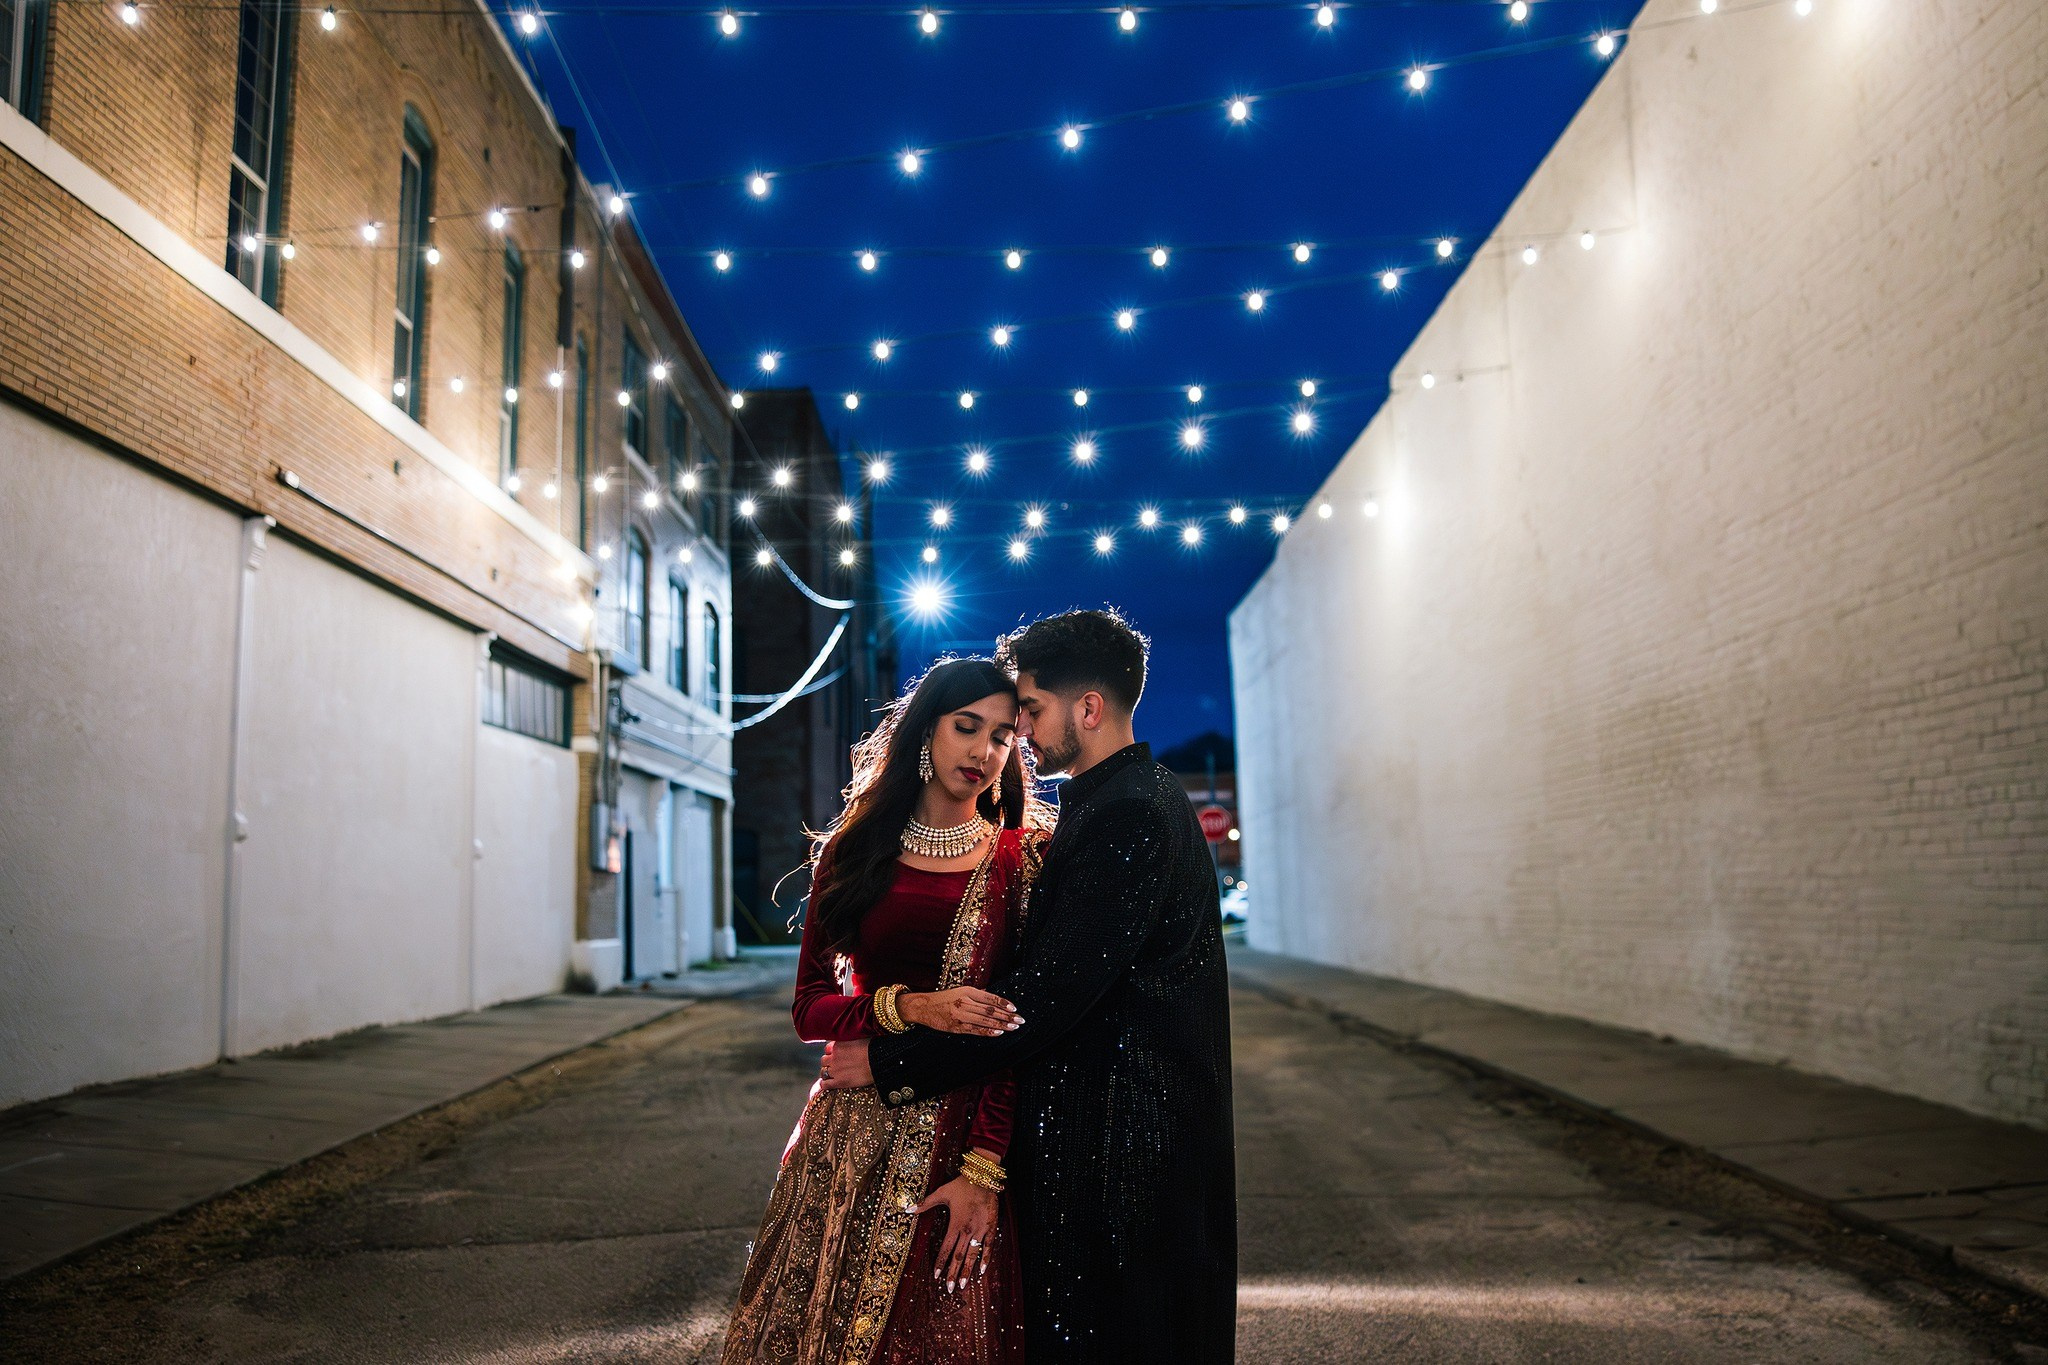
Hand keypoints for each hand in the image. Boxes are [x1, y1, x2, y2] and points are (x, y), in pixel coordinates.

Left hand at [819, 1038, 871, 1089]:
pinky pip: (825, 1084)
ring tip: (831, 1075)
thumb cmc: (874, 1049)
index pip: (827, 1049)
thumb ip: (851, 1042)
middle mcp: (834, 1057)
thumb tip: (852, 1043)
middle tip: (835, 1066)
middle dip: (828, 1063)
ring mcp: (835, 1070)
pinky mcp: (839, 1082)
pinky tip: (825, 1085)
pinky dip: (824, 1085)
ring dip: (827, 1073)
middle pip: (824, 1060)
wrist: (878, 1062)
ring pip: (823, 1072)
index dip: (831, 1053)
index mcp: (838, 1045)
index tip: (835, 1055)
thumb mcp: (860, 1040)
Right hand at [898, 987, 1023, 1036]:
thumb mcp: (959, 990)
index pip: (990, 997)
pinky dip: (988, 1032)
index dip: (1003, 1003)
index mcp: (967, 991)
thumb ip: (976, 994)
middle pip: (990, 1010)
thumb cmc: (943, 998)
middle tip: (1020, 1020)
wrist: (923, 1006)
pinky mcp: (957, 1027)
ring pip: (985, 1021)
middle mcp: (965, 1002)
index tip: (1015, 1008)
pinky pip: (975, 1030)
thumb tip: (993, 998)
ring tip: (1014, 1027)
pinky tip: (999, 1032)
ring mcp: (961, 1015)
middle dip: (1007, 1016)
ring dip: (1002, 1024)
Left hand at [915, 1167, 999, 1291]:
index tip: (936, 1276)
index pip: (946, 1248)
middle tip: (951, 1289)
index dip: (941, 1263)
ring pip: (973, 1254)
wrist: (982, 1176)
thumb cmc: (960, 1185)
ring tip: (964, 1284)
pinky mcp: (991, 1226)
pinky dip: (986, 1258)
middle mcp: (967, 1230)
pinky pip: (989, 1246)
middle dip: (954, 1273)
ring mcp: (980, 1230)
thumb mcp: (941, 1193)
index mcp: (955, 1224)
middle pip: (959, 1256)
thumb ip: (924, 1204)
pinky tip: (982, 1269)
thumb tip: (906, 1209)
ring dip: (968, 1270)